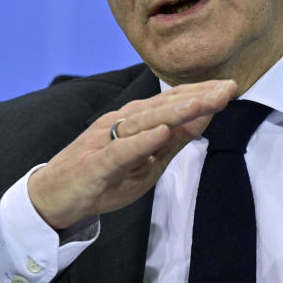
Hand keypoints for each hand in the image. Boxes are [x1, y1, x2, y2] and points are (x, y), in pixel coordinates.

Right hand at [27, 79, 236, 229]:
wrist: (52, 197)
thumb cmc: (102, 178)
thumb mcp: (147, 163)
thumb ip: (173, 141)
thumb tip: (205, 119)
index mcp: (134, 120)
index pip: (171, 102)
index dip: (200, 93)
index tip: (230, 85)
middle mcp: (120, 122)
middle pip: (163, 106)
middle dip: (198, 97)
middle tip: (229, 87)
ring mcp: (105, 141)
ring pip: (145, 122)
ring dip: (177, 111)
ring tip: (206, 102)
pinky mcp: (94, 165)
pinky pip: (119, 151)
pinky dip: (141, 142)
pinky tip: (161, 133)